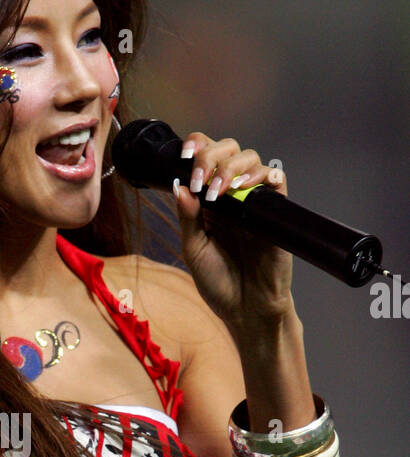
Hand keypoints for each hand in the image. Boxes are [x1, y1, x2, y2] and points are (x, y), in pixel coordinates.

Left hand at [172, 132, 293, 331]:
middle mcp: (232, 195)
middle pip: (229, 150)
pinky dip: (267, 175)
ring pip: (252, 160)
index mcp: (209, 200)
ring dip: (233, 167)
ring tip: (220, 189)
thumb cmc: (219, 282)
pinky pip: (278, 180)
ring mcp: (255, 202)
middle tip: (201, 180)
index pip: (206, 157)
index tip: (185, 155)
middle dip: (213, 156)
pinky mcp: (276, 212)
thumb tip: (179, 186)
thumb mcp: (194, 250)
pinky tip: (249, 187)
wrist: (246, 309)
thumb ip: (188, 218)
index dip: (197, 147)